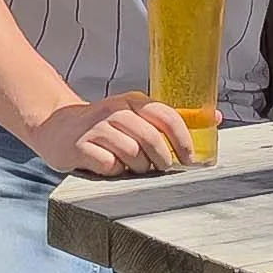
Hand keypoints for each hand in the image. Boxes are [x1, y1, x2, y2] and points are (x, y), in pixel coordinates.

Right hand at [37, 91, 195, 175]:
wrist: (56, 127)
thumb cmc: (104, 127)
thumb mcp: (135, 116)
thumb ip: (169, 120)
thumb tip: (215, 118)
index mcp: (133, 100)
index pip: (165, 115)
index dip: (182, 139)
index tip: (189, 159)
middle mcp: (114, 110)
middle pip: (150, 138)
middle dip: (162, 159)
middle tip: (162, 168)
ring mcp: (96, 128)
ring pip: (131, 153)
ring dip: (137, 167)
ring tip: (132, 167)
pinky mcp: (79, 146)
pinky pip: (108, 165)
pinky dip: (114, 171)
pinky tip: (110, 168)